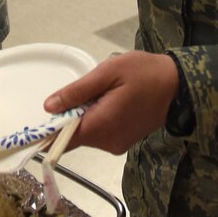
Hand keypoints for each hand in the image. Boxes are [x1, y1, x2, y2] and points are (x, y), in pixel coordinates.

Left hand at [43, 51, 176, 154]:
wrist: (180, 85)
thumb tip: (49, 108)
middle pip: (74, 136)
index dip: (47, 132)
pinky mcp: (123, 142)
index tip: (37, 122)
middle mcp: (108, 142)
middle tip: (83, 91)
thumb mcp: (108, 72)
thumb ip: (78, 91)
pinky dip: (97, 120)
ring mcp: (117, 145)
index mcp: (102, 126)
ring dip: (85, 116)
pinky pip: (100, 133)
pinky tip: (110, 101)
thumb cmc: (144, 72)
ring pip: (86, 134)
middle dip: (70, 116)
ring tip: (103, 93)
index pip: (63, 140)